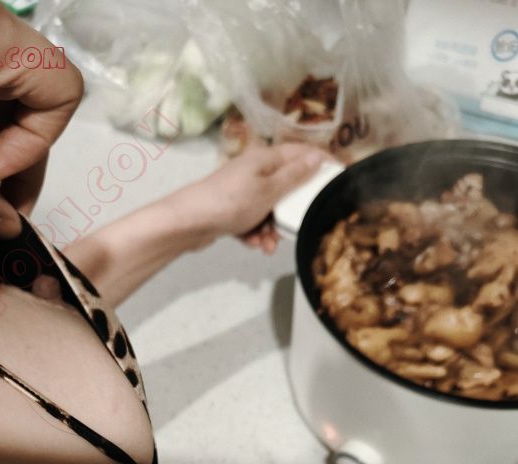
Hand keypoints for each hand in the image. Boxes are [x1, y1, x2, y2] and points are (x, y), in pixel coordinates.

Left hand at [176, 143, 325, 254]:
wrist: (188, 223)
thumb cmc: (231, 202)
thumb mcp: (269, 190)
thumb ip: (295, 175)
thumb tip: (318, 156)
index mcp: (265, 159)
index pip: (302, 154)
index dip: (322, 164)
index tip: (339, 179)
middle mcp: (254, 171)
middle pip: (286, 188)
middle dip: (290, 211)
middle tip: (294, 227)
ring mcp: (242, 191)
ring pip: (270, 210)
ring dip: (271, 230)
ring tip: (266, 245)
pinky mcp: (232, 211)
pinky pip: (253, 222)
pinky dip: (255, 234)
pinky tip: (252, 244)